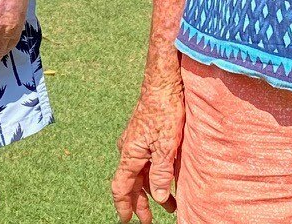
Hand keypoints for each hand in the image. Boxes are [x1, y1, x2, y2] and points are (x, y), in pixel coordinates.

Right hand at [111, 77, 184, 222]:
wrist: (164, 82)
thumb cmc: (164, 110)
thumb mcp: (166, 146)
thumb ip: (161, 173)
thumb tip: (158, 196)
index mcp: (130, 154)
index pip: (121, 187)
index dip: (123, 206)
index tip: (127, 221)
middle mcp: (130, 149)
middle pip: (132, 183)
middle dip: (141, 203)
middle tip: (151, 220)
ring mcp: (138, 140)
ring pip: (142, 172)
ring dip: (153, 189)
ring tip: (170, 203)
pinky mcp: (146, 133)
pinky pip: (148, 160)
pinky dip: (156, 174)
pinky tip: (169, 178)